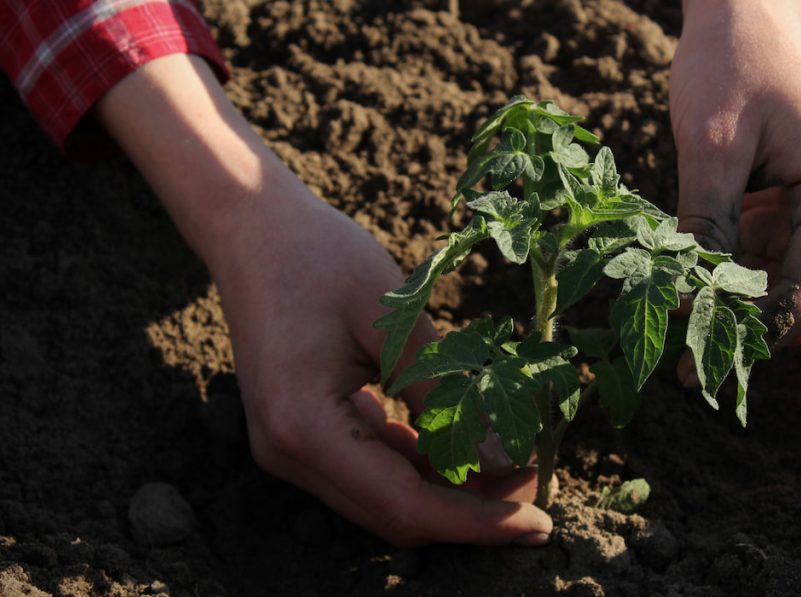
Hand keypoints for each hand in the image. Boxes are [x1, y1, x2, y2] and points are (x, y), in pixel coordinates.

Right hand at [96, 54, 551, 546]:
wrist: (254, 228)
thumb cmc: (321, 257)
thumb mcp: (396, 319)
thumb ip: (444, 394)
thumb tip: (503, 460)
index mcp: (303, 425)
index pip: (403, 505)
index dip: (476, 522)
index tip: (539, 520)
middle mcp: (287, 453)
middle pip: (393, 513)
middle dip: (470, 510)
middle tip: (537, 483)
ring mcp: (287, 447)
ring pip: (384, 496)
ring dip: (448, 488)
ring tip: (512, 463)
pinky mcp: (298, 433)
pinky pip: (367, 467)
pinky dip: (418, 463)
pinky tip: (462, 443)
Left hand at [671, 0, 800, 355]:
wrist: (748, 6)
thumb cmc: (734, 61)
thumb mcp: (711, 145)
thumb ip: (704, 224)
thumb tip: (687, 301)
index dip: (753, 333)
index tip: (696, 362)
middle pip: (798, 296)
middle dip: (740, 328)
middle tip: (678, 368)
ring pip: (777, 281)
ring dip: (729, 305)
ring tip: (671, 334)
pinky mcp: (795, 202)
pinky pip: (764, 254)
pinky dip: (726, 272)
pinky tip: (684, 287)